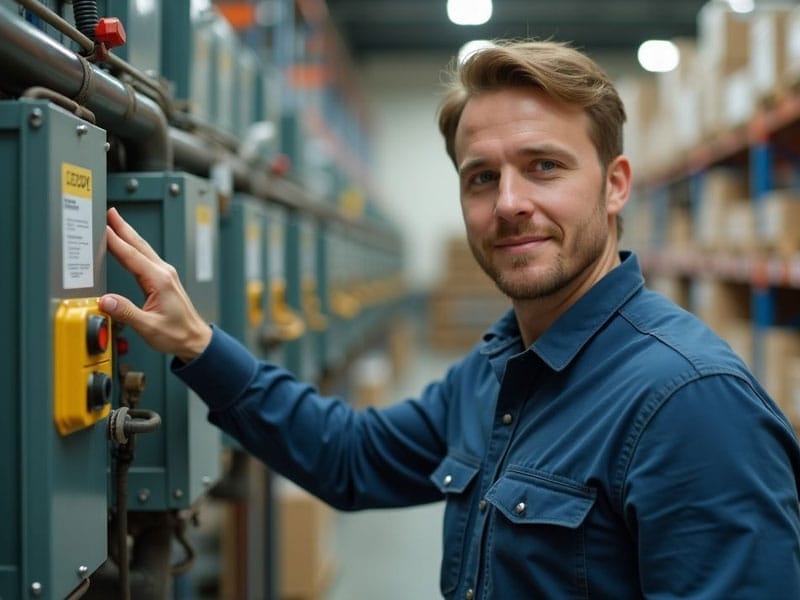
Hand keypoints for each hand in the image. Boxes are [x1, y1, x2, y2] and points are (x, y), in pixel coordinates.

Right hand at [99, 207, 211, 362]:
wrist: (195, 339)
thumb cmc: (177, 334)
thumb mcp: (149, 327)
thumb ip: (126, 312)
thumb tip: (105, 301)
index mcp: (160, 281)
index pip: (132, 256)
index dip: (115, 241)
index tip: (101, 227)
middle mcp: (164, 273)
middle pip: (139, 245)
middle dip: (122, 227)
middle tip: (109, 211)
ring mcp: (165, 275)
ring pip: (143, 248)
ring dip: (128, 234)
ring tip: (115, 221)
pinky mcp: (164, 279)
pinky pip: (146, 257)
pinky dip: (134, 247)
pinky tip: (127, 244)